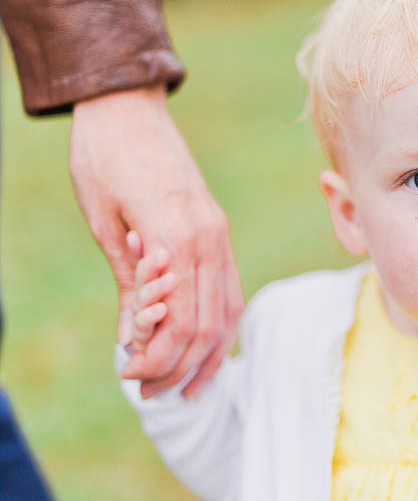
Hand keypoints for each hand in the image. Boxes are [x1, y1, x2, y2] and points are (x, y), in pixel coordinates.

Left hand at [70, 85, 242, 397]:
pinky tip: (204, 346)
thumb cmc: (105, 159)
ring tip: (183, 386)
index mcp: (180, 236)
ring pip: (229, 310)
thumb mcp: (105, 223)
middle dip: (179, 365)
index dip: (159, 357)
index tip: (127, 373)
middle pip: (209, 323)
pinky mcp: (218, 231)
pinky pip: (229, 289)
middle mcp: (211, 238)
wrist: (129, 109)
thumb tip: (137, 335)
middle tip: (147, 391)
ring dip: (207, 354)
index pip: (182, 319)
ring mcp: (220, 234)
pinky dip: (218, 325)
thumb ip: (132, 280)